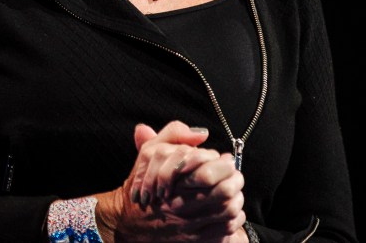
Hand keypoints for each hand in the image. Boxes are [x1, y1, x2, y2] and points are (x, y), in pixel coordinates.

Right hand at [93, 121, 245, 242]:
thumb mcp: (150, 152)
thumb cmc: (144, 184)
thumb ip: (173, 134)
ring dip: (237, 199)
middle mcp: (180, 202)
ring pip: (226, 210)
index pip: (208, 169)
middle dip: (235, 180)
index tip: (227, 160)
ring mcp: (188, 223)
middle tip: (236, 175)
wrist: (128, 220)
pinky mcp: (194, 239)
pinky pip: (225, 229)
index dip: (224, 163)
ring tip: (235, 191)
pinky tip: (232, 210)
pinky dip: (234, 218)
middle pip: (222, 191)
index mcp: (171, 178)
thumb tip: (202, 134)